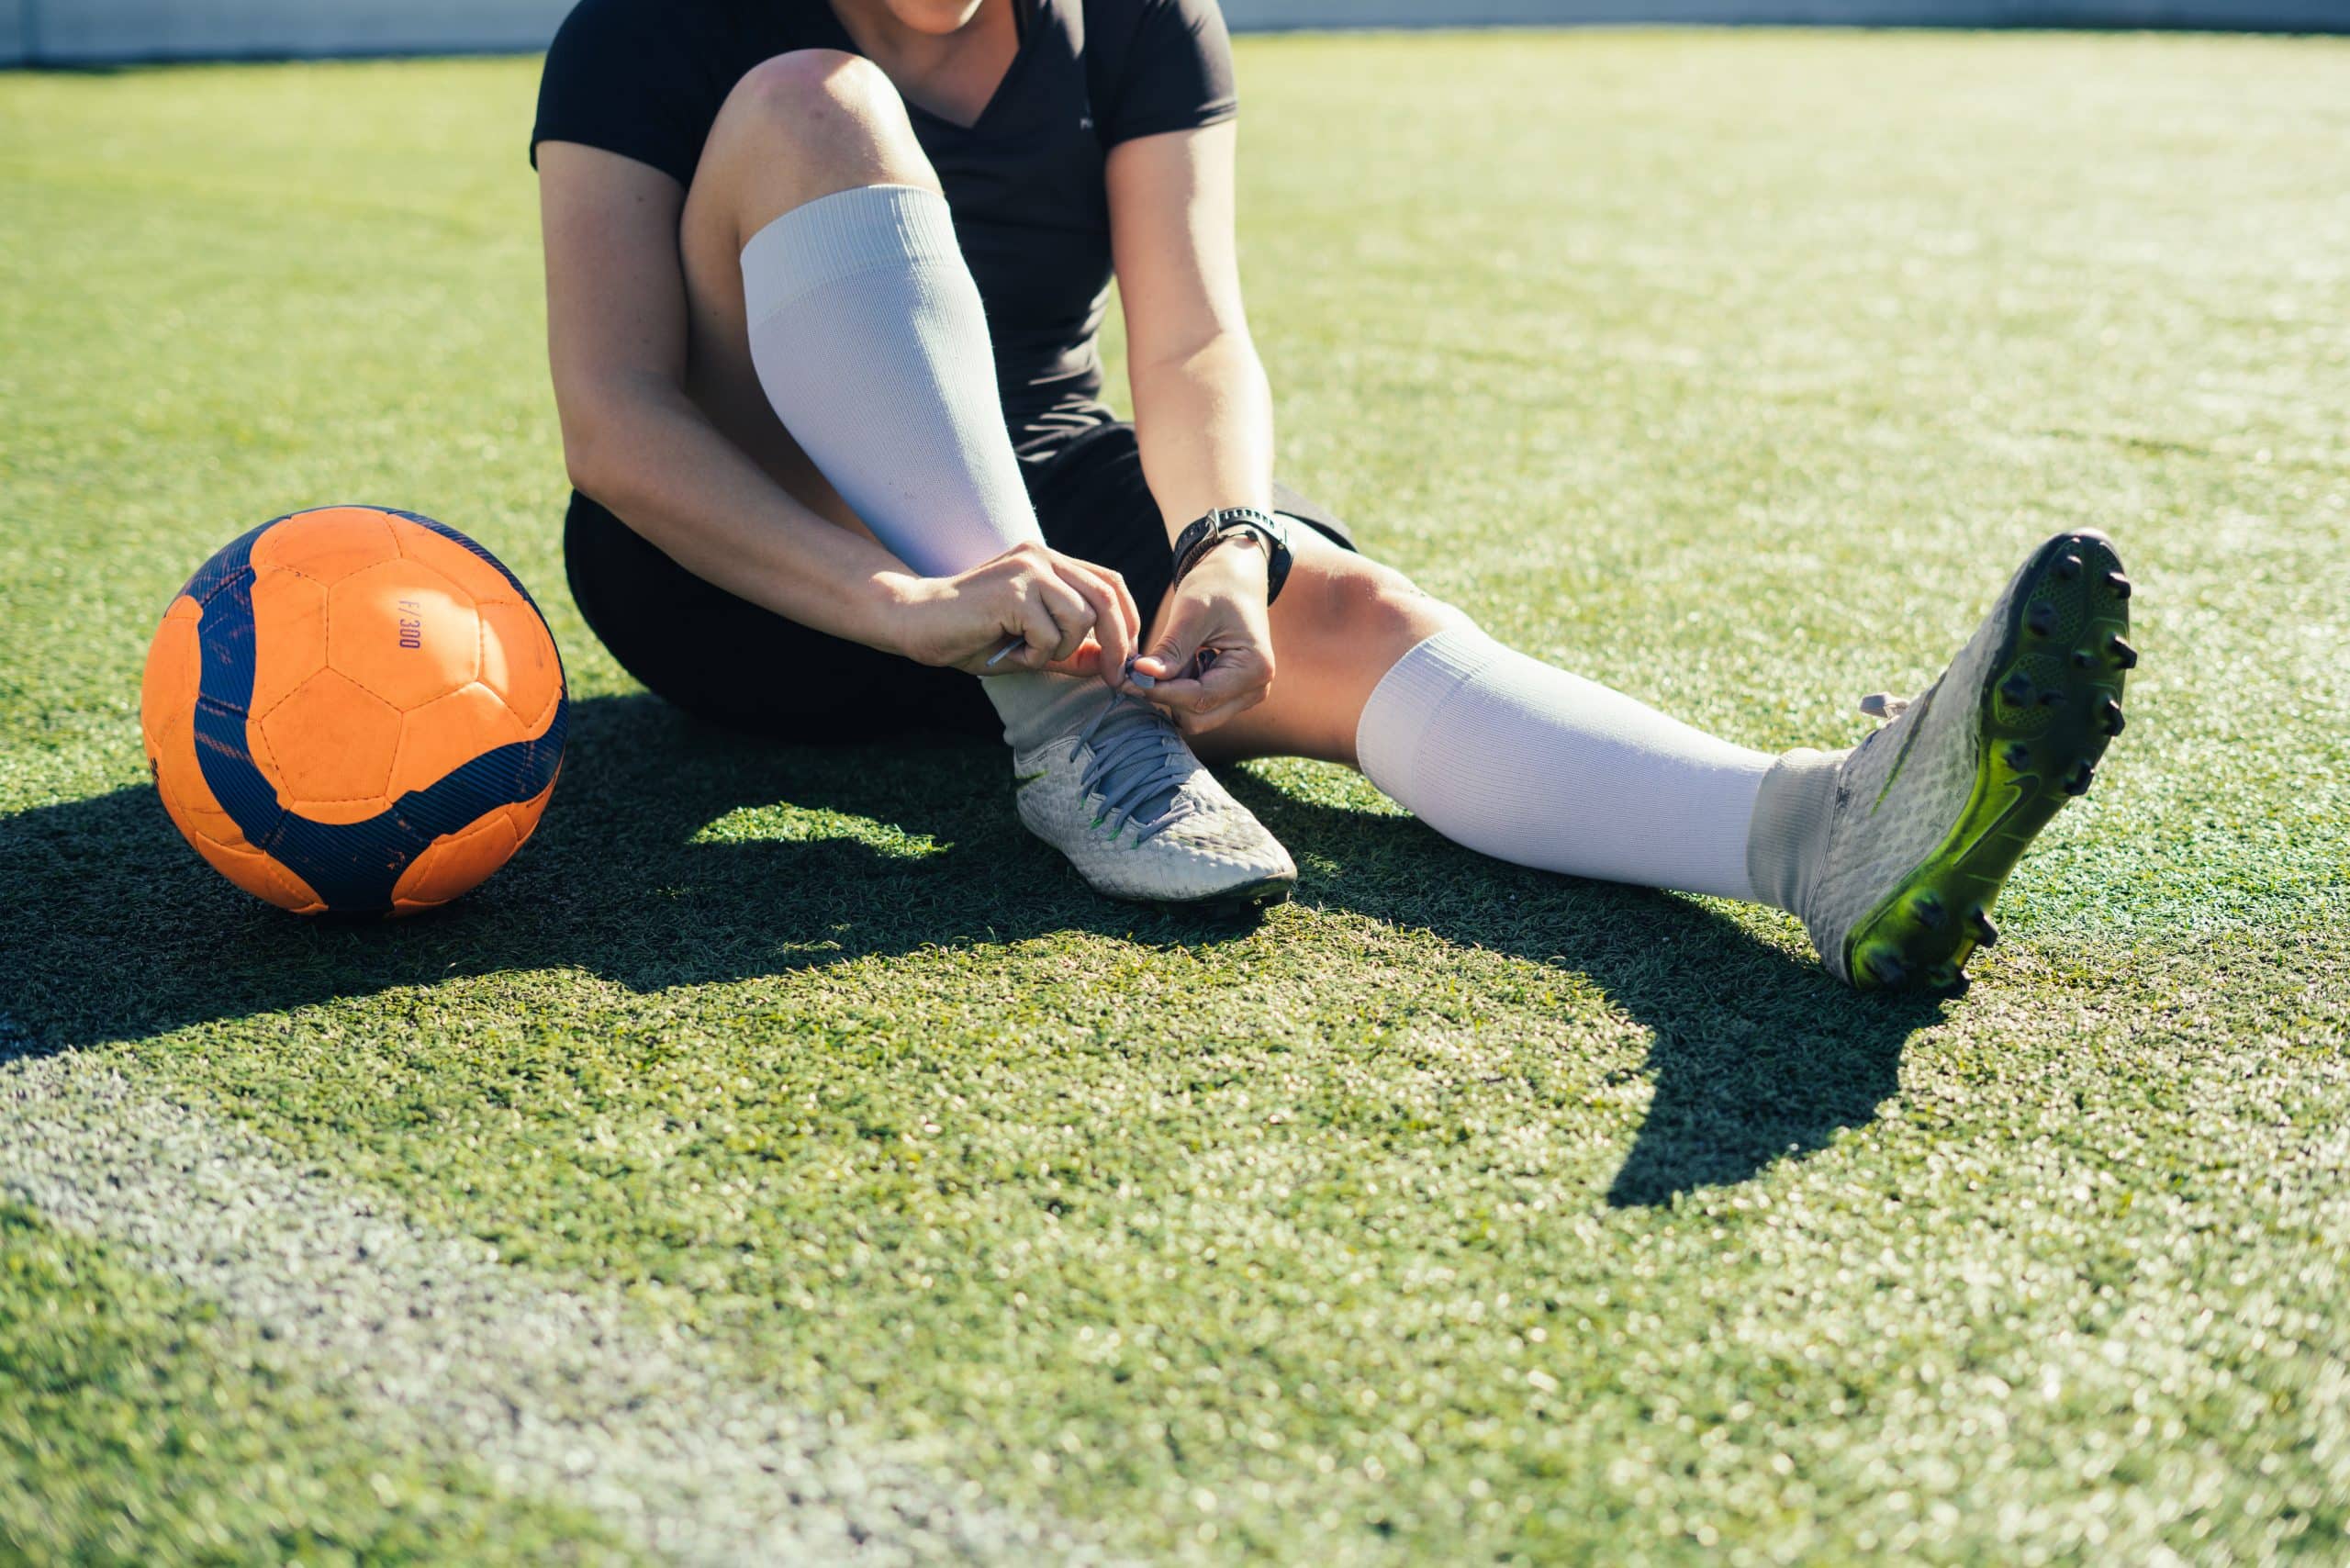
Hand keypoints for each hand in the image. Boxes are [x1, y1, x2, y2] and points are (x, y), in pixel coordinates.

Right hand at [890, 541, 1139, 678]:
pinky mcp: (1013, 590)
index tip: (1123, 659)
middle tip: (1112, 677)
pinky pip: (1050, 633)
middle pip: (1107, 598)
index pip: (1110, 583)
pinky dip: (1036, 653)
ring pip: (1081, 618)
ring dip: (1063, 649)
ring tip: (1029, 652)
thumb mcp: (1030, 646)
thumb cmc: (968, 635)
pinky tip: (1009, 649)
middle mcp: (1042, 557)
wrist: (914, 621)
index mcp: (1049, 562)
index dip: (1128, 621)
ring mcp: (1028, 570)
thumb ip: (1070, 651)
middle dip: (1118, 643)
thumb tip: (1109, 664)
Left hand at [1128, 538, 1273, 732]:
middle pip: (1198, 717)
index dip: (1161, 691)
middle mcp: (1256, 689)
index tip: (1130, 677)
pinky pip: (1197, 708)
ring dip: (1172, 695)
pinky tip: (1176, 665)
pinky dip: (1179, 692)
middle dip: (1167, 696)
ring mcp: (1245, 696)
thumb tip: (1141, 675)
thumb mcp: (1192, 612)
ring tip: (1166, 660)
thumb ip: (1170, 649)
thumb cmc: (1217, 587)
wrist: (1234, 580)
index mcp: (1254, 668)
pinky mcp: (1231, 696)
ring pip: (1195, 717)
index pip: (1200, 697)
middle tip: (1142, 669)